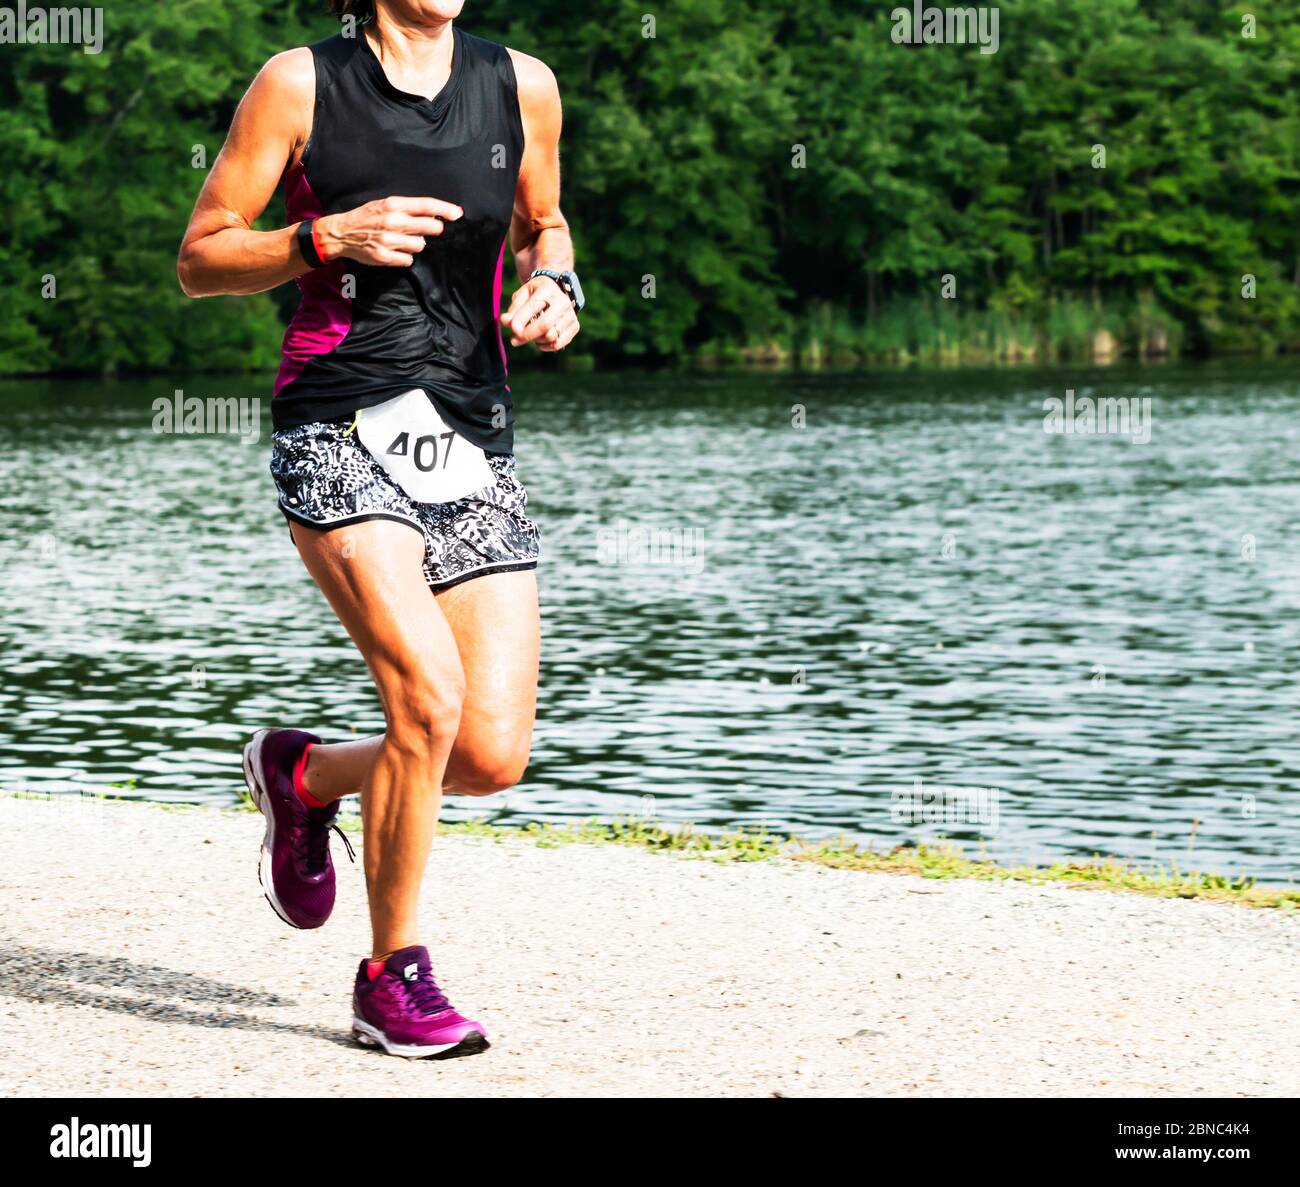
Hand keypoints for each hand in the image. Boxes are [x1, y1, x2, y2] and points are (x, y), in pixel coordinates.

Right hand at [316, 196, 462, 266]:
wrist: (342, 232)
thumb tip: (434, 215)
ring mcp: (389, 240)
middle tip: (428, 230)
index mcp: (394, 204)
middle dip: (434, 229)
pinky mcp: (385, 256)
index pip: (427, 205)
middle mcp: (393, 221)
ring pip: (420, 245)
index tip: (458, 214)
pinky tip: (395, 251)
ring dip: (415, 244)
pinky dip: (405, 257)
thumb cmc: (367, 217)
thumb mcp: (385, 204)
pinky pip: (409, 259)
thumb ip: (408, 208)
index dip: (445, 210)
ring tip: (402, 240)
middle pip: (430, 226)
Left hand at [501, 274, 580, 350]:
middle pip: (545, 325)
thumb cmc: (534, 295)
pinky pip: (558, 344)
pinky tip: (539, 341)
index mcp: (547, 289)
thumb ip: (513, 309)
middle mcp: (562, 301)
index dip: (521, 320)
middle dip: (528, 335)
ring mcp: (571, 314)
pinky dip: (545, 346)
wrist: (555, 292)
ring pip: (551, 336)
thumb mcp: (522, 296)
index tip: (512, 329)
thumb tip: (505, 321)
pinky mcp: (575, 326)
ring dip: (536, 340)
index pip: (533, 307)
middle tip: (514, 340)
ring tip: (530, 335)